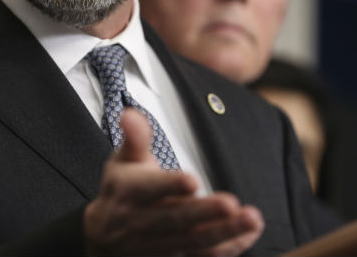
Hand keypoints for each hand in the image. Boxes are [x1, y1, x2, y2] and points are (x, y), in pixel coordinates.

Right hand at [84, 109, 263, 255]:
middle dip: (205, 212)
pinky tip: (250, 233)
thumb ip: (134, 137)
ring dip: (224, 232)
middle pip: (175, 219)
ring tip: (252, 219)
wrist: (104, 236)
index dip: (170, 186)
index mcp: (130, 192)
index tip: (193, 180)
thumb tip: (130, 113)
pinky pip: (202, 256)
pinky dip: (229, 247)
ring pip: (193, 241)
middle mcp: (142, 221)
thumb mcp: (122, 160)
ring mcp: (158, 244)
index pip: (150, 189)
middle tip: (231, 203)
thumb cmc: (120, 188)